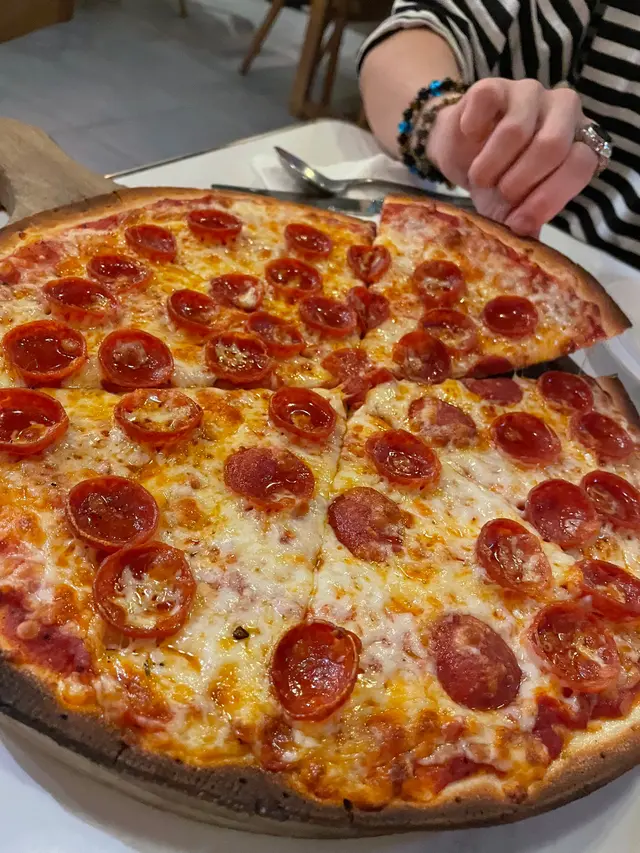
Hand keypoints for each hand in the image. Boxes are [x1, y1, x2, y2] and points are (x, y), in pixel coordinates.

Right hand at [426, 78, 598, 236]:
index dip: (548, 198)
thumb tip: (531, 247)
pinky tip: (470, 139)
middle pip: (551, 146)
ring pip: (516, 130)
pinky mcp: (494, 86)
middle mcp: (563, 110)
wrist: (460, 153)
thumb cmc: (496, 180)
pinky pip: (486, 104)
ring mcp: (529, 92)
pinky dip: (472, 131)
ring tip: (480, 178)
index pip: (580, 165)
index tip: (517, 222)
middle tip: (499, 195)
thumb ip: (528, 223)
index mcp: (578, 142)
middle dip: (518, 182)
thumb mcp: (514, 208)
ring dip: (490, 166)